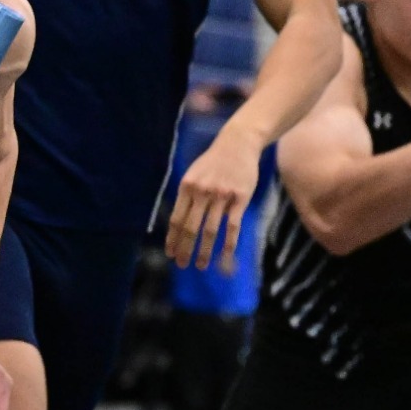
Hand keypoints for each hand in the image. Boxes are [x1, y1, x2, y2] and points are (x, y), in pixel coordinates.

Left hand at [166, 132, 260, 270]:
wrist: (238, 143)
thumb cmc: (214, 161)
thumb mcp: (193, 173)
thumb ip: (186, 195)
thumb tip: (177, 222)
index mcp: (187, 187)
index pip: (177, 219)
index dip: (173, 239)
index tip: (170, 254)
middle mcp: (202, 192)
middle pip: (191, 227)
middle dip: (185, 249)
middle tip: (182, 265)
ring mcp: (221, 196)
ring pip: (210, 230)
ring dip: (204, 251)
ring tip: (201, 266)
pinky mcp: (240, 198)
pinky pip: (232, 226)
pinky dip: (228, 245)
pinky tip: (224, 258)